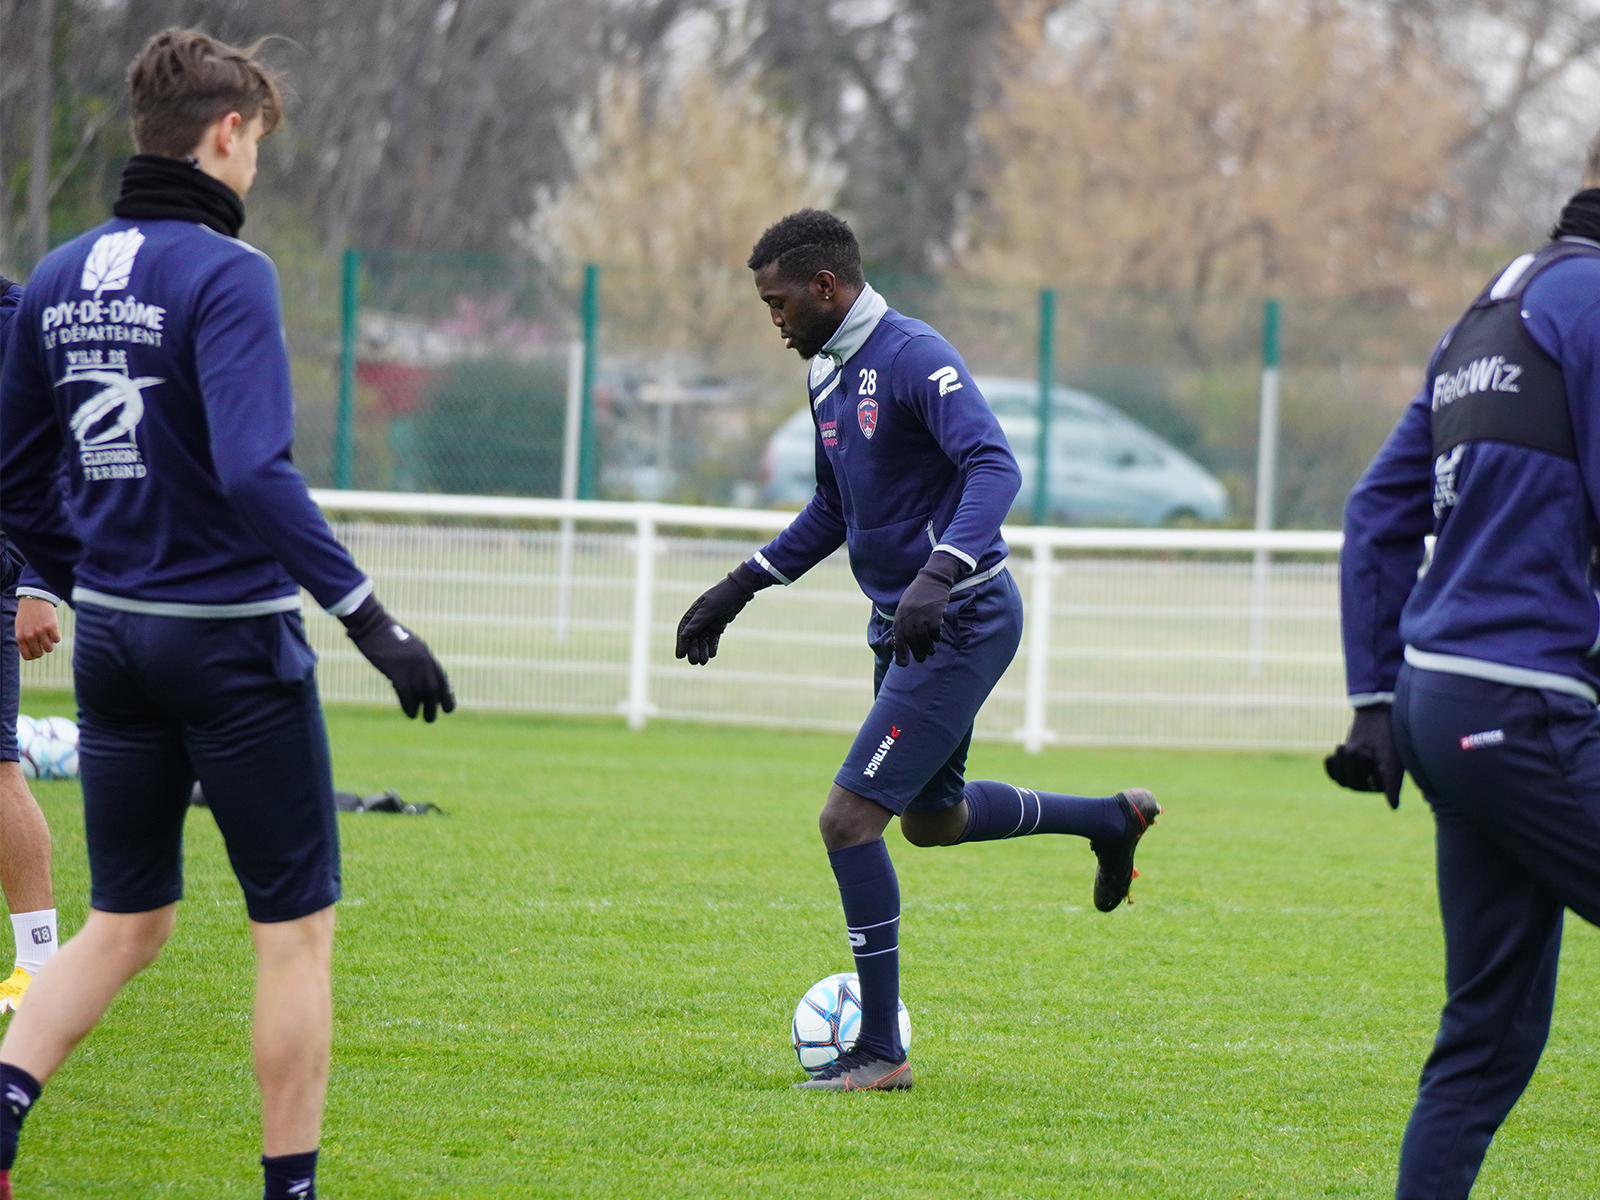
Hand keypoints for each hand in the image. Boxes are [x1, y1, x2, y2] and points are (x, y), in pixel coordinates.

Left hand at [14, 598, 59, 660]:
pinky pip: (57, 639)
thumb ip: (24, 640)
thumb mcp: (20, 628)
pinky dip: (56, 637)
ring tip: (49, 637)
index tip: (38, 651)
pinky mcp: (51, 626)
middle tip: (44, 644)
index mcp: (20, 637)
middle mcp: (30, 635)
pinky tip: (54, 631)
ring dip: (50, 644)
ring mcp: (41, 631)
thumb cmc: (27, 615)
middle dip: (43, 650)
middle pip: (39, 653)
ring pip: (49, 648)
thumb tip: (32, 654)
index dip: (34, 656)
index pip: (27, 656)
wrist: (34, 600)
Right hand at [340, 595, 454, 720]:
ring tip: (423, 718)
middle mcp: (423, 661)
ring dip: (424, 708)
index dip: (446, 694)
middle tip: (432, 718)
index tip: (448, 707)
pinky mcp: (396, 670)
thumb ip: (416, 661)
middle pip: (434, 688)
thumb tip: (420, 680)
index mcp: (426, 655)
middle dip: (436, 704)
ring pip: (423, 692)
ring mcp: (410, 665)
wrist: (372, 625)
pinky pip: (406, 693)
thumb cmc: (387, 636)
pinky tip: (410, 713)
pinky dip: (409, 705)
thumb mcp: (408, 647)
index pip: (442, 677)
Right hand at [675, 562, 768, 664]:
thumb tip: (685, 634)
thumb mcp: (711, 608)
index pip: (684, 630)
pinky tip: (712, 655)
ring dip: (702, 650)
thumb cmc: (723, 595)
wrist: (740, 589)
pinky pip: (713, 638)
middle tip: (694, 662)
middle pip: (693, 637)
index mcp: (694, 611)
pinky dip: (712, 646)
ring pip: (703, 639)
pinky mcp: (719, 625)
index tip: (680, 656)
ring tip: (704, 662)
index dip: (681, 643)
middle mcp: (700, 618)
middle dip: (693, 649)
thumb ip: (699, 620)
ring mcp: (710, 621)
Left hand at [892, 551, 966, 666]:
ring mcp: (922, 616)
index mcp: (900, 614)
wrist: (933, 580)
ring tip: (930, 651)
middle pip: (912, 640)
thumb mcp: (905, 606)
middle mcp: (910, 616)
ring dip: (927, 647)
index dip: (900, 652)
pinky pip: (935, 632)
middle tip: (921, 659)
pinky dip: (936, 637)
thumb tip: (898, 642)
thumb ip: (902, 622)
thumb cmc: (918, 594)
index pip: (898, 637)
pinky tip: (937, 638)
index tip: (903, 664)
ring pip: (924, 638)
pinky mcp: (935, 615)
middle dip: (916, 652)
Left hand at [1325, 704, 1402, 808]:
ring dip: (1343, 759)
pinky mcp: (1346, 766)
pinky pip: (1333, 774)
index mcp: (1386, 784)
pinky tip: (1334, 754)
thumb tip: (1394, 808)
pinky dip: (1332, 764)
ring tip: (1350, 745)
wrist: (1376, 716)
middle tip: (1363, 746)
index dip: (1364, 769)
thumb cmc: (1389, 736)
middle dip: (1353, 761)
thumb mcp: (1392, 758)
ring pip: (1341, 779)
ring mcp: (1358, 775)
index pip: (1366, 786)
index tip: (1369, 753)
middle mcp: (1372, 784)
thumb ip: (1392, 783)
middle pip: (1352, 784)